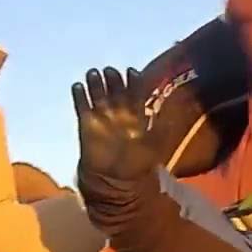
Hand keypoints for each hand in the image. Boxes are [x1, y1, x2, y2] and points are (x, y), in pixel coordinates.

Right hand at [70, 66, 157, 180]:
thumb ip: (162, 128)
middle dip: (113, 80)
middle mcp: (119, 114)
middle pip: (115, 91)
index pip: (135, 93)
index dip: (134, 82)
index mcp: (135, 116)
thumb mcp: (157, 145)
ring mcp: (102, 118)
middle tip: (110, 70)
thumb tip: (173, 112)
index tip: (132, 71)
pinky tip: (78, 86)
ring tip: (93, 73)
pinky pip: (82, 107)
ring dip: (95, 84)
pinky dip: (80, 97)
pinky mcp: (86, 125)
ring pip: (98, 95)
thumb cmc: (139, 164)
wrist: (117, 181)